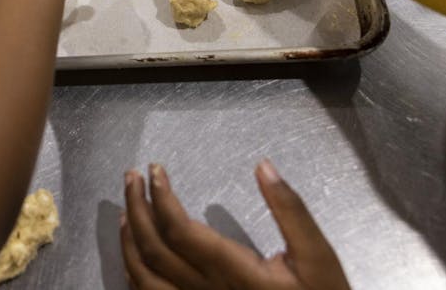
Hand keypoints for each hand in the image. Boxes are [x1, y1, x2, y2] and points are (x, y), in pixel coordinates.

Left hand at [121, 160, 350, 289]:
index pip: (180, 230)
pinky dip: (135, 273)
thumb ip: (291, 211)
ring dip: (128, 241)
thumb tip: (264, 167)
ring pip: (145, 278)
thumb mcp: (319, 257)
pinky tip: (134, 254)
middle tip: (132, 177)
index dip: (161, 196)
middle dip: (136, 207)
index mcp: (236, 272)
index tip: (155, 169)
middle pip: (154, 249)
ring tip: (126, 210)